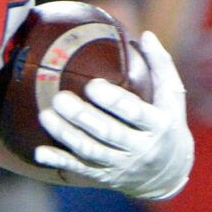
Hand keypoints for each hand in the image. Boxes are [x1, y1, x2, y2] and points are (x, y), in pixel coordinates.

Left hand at [35, 31, 193, 201]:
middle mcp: (141, 149)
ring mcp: (121, 165)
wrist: (168, 173)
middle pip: (108, 133)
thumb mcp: (172, 98)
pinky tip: (40, 153)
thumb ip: (161, 66)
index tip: (92, 85)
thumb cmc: (167, 124)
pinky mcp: (105, 176)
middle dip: (82, 116)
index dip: (112, 101)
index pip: (134, 113)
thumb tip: (147, 35)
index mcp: (159, 125)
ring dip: (65, 134)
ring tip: (45, 115)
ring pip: (90, 151)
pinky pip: (79, 169)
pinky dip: (59, 161)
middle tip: (59, 98)